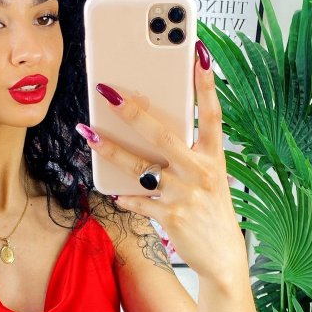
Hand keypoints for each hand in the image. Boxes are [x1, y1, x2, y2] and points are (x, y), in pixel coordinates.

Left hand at [76, 40, 243, 282]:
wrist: (222, 257)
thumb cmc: (212, 211)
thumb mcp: (210, 178)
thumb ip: (187, 154)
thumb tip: (153, 131)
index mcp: (213, 157)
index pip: (212, 114)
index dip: (206, 85)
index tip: (199, 55)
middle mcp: (201, 172)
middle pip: (163, 135)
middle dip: (133, 112)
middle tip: (108, 92)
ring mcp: (185, 195)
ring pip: (141, 167)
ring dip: (111, 150)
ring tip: (88, 133)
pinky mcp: (171, 217)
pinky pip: (138, 202)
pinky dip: (124, 197)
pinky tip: (112, 191)